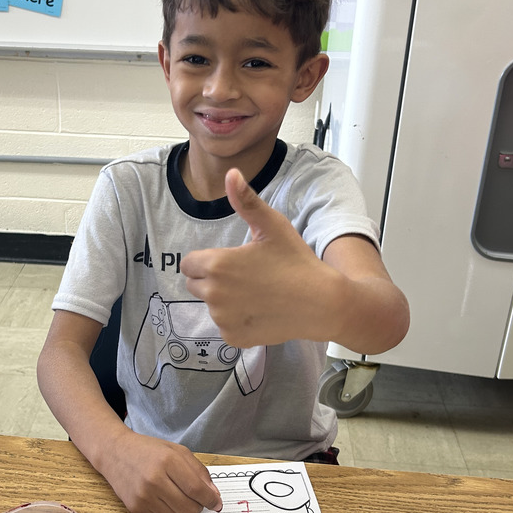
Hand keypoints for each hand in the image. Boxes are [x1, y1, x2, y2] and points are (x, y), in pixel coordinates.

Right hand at [99, 429, 222, 512]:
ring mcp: (143, 497)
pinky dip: (168, 512)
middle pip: (189, 509)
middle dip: (198, 506)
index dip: (211, 500)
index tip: (216, 503)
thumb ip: (199, 472)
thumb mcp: (178, 451)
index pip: (197, 490)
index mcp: (168, 462)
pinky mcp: (136, 509)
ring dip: (184, 511)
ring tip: (178, 497)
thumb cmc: (149, 451)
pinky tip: (162, 498)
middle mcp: (154, 481)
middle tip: (195, 498)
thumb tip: (214, 496)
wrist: (115, 453)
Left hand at [180, 168, 324, 346]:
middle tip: (246, 276)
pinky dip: (238, 321)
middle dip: (213, 280)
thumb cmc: (297, 261)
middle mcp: (214, 295)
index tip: (232, 261)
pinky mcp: (234, 338)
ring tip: (258, 294)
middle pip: (196, 285)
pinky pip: (225, 326)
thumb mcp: (272, 226)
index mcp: (218, 265)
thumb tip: (231, 174)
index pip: (189, 264)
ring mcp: (223, 319)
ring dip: (226, 301)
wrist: (323, 303)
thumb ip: (246, 201)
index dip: (207, 261)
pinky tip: (261, 312)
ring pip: (211, 307)